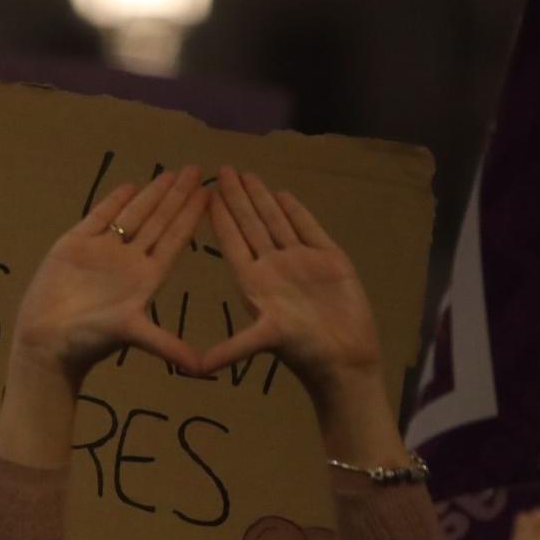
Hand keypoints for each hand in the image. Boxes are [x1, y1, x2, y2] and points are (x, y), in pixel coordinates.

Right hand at [12, 165, 209, 381]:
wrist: (45, 342)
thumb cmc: (87, 339)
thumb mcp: (133, 335)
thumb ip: (166, 345)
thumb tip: (201, 368)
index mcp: (146, 279)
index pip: (175, 240)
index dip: (191, 216)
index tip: (209, 193)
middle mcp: (128, 262)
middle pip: (159, 222)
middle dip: (177, 197)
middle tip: (197, 171)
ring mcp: (102, 252)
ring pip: (132, 216)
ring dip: (151, 194)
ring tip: (171, 172)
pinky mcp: (75, 246)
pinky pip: (98, 218)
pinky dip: (113, 202)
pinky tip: (129, 186)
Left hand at [200, 167, 379, 396]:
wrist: (345, 358)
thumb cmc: (303, 351)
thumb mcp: (260, 345)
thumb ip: (230, 350)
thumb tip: (194, 369)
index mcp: (252, 283)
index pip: (232, 242)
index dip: (219, 217)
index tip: (205, 193)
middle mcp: (272, 269)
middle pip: (250, 226)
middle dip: (236, 198)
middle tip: (222, 169)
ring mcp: (300, 262)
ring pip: (276, 223)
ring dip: (261, 199)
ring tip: (247, 174)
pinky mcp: (328, 259)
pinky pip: (308, 228)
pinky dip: (295, 211)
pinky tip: (282, 193)